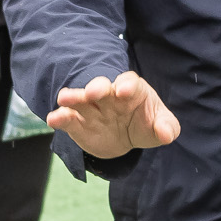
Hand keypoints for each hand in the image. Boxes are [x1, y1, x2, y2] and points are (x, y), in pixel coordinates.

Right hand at [46, 72, 180, 158]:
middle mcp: (110, 95)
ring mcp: (92, 108)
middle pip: (102, 86)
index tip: (124, 91)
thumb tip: (166, 133)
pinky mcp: (78, 122)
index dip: (127, 85)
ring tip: (63, 99)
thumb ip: (167, 127)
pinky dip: (60, 117)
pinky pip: (68, 118)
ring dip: (73, 97)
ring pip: (81, 99)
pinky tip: (53, 119)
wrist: (126, 137)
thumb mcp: (161, 126)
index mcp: (132, 90)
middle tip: (92, 92)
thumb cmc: (146, 124)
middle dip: (97, 87)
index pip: (130, 83)